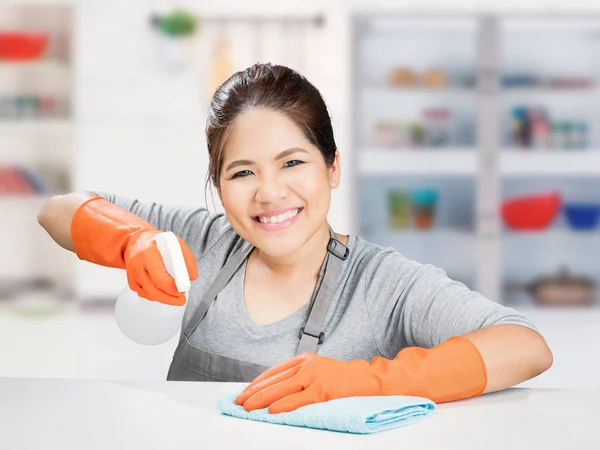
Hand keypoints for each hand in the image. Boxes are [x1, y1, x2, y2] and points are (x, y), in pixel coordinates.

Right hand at [70, 197, 197, 305]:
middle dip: (170, 298)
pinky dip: (156, 296)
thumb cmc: (156, 242)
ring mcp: (132, 275)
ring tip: (176, 297)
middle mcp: (137, 266)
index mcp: (148, 254)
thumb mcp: (175, 243)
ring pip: (149, 295)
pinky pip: (145, 294)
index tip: (183, 289)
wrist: (134, 241)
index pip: (160, 278)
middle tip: (182, 299)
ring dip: (164, 299)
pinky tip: (164, 293)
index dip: (172, 288)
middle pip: (154, 291)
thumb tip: (192, 276)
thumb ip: (186, 258)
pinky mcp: (131, 282)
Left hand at [234, 353, 380, 413]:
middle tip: (239, 402)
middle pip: (275, 380)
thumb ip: (300, 376)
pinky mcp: (323, 391)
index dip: (258, 382)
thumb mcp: (319, 369)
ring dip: (262, 399)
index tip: (244, 392)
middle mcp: (307, 366)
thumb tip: (276, 391)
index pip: (275, 371)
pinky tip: (271, 411)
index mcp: (305, 359)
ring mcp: (315, 377)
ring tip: (248, 408)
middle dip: (254, 392)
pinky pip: (299, 400)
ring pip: (282, 389)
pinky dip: (283, 406)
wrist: (368, 379)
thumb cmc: (343, 378)